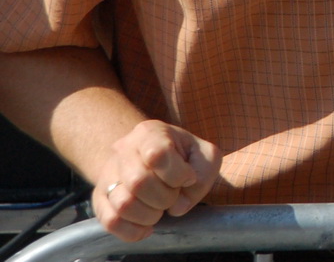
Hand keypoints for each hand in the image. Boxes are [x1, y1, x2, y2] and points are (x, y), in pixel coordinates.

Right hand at [92, 120, 220, 241]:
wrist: (147, 157)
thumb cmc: (182, 156)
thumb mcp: (204, 155)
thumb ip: (203, 174)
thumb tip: (178, 206)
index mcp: (150, 132)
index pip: (157, 154)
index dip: (177, 174)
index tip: (187, 179)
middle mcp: (123, 150)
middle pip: (139, 182)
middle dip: (165, 198)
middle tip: (173, 196)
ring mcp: (108, 176)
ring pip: (123, 205)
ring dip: (150, 215)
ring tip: (160, 210)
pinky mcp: (100, 199)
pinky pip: (111, 222)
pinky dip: (133, 231)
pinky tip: (147, 226)